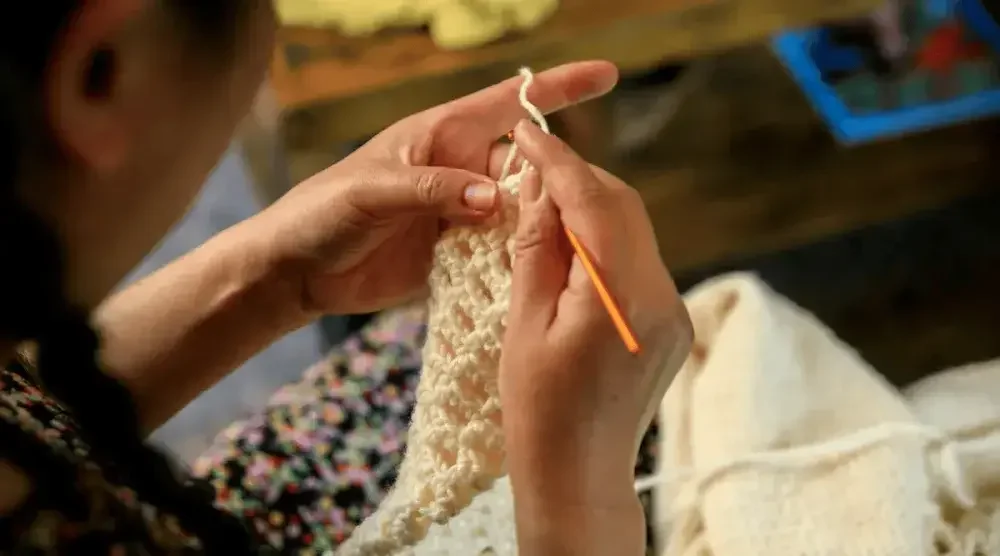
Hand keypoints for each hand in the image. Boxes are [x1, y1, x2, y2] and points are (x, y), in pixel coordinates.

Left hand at [255, 62, 617, 315]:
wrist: (295, 270)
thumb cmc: (322, 213)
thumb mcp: (373, 192)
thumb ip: (433, 190)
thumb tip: (495, 198)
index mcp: (439, 136)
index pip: (507, 104)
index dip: (557, 89)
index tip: (605, 77)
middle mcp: (456, 169)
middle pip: (525, 165)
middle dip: (554, 180)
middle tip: (577, 208)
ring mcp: (457, 211)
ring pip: (518, 211)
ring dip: (539, 225)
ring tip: (563, 244)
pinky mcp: (452, 251)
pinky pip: (497, 249)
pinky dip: (516, 258)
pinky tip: (534, 271)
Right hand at [500, 121, 691, 521]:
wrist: (580, 474)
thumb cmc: (540, 411)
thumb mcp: (524, 324)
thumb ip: (536, 249)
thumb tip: (539, 188)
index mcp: (620, 298)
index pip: (594, 203)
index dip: (558, 161)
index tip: (526, 132)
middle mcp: (661, 297)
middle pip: (624, 207)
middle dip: (578, 178)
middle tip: (529, 168)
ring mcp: (673, 310)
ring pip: (633, 231)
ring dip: (591, 209)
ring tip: (542, 210)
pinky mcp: (671, 322)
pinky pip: (639, 261)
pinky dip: (605, 242)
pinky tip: (570, 251)